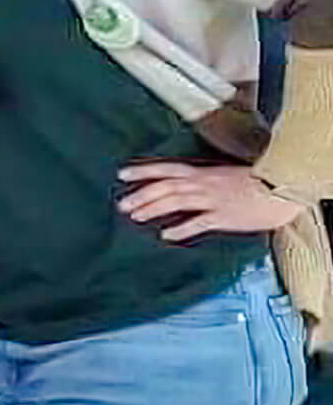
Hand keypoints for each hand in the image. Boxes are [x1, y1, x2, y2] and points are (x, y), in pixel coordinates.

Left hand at [118, 162, 303, 242]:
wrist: (282, 187)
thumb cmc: (257, 182)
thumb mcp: (224, 175)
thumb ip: (204, 181)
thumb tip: (185, 188)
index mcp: (202, 172)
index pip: (165, 168)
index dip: (143, 170)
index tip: (121, 174)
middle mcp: (202, 183)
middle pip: (164, 186)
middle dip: (141, 195)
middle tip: (121, 204)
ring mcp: (212, 199)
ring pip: (175, 201)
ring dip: (153, 209)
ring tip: (135, 216)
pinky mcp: (223, 216)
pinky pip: (198, 223)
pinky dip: (181, 229)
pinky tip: (166, 236)